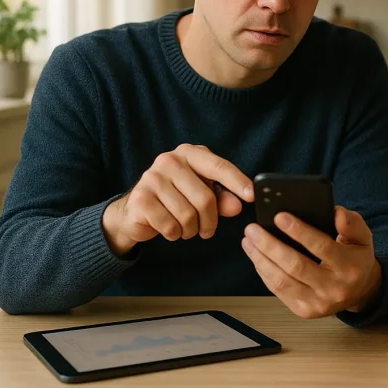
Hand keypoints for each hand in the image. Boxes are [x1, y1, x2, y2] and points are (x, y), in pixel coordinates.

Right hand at [102, 144, 254, 255]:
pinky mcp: (140, 198)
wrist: (136, 210)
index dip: (237, 181)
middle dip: (210, 221)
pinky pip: (170, 226)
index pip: (218, 166)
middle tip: (206, 230)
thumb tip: (237, 206)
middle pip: (205, 198)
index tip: (251, 196)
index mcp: (189, 153)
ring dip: (190, 230)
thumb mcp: (201, 195)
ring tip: (185, 228)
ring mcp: (152, 178)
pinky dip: (174, 234)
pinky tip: (169, 228)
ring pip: (188, 215)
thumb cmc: (175, 199)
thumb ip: (222, 199)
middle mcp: (169, 160)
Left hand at [241, 206, 381, 318]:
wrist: (359, 291)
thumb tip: (335, 213)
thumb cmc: (356, 258)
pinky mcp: (304, 311)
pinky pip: (278, 290)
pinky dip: (264, 272)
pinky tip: (256, 257)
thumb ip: (351, 222)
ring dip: (261, 259)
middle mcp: (334, 288)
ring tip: (248, 241)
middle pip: (295, 266)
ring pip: (282, 280)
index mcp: (350, 267)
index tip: (279, 216)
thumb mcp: (362, 236)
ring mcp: (317, 303)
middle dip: (270, 246)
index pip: (321, 247)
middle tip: (252, 229)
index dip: (299, 231)